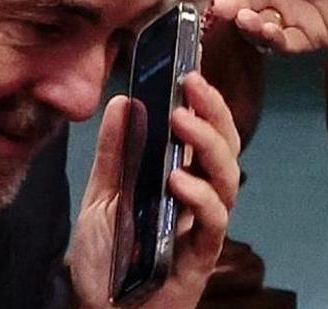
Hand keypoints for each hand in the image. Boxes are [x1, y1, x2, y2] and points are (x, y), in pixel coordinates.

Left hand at [67, 72, 240, 307]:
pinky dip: (200, 197)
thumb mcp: (100, 196)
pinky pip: (213, 223)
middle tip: (192, 81)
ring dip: (208, 144)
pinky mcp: (200, 258)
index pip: (204, 132)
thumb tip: (122, 100)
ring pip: (227, 179)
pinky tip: (178, 180)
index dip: (205, 100)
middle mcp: (198, 199)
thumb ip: (114, 152)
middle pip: (225, 147)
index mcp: (179, 178)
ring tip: (182, 120)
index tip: (191, 66)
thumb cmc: (105, 261)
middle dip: (213, 111)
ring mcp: (201, 228)